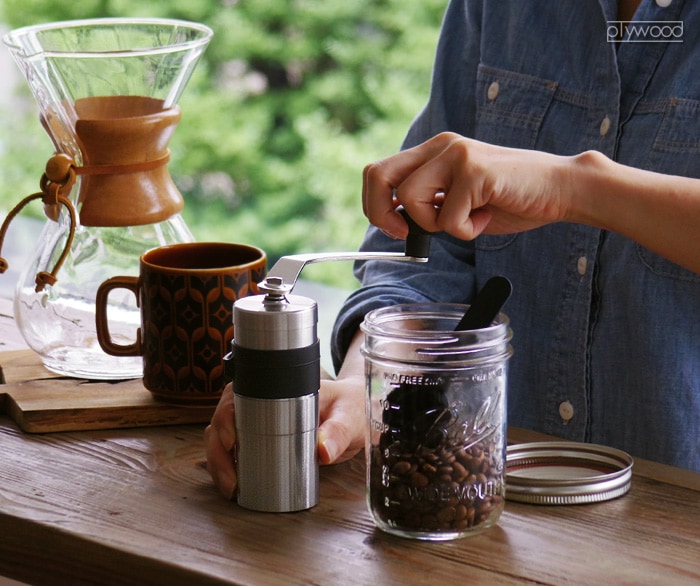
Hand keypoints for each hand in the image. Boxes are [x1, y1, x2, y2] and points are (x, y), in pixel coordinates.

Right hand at [204, 375, 365, 498]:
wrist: (355, 411)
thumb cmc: (350, 406)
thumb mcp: (349, 416)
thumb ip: (338, 432)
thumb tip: (322, 451)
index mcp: (277, 386)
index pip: (238, 395)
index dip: (226, 417)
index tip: (231, 441)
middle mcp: (261, 399)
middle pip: (223, 418)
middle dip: (218, 449)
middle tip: (230, 479)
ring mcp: (258, 418)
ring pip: (222, 435)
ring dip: (219, 460)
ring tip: (230, 486)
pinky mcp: (260, 436)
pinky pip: (234, 448)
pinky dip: (227, 465)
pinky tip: (232, 483)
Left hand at [362, 132, 571, 240]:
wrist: (559, 189)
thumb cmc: (509, 199)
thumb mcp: (458, 199)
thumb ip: (428, 202)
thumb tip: (395, 220)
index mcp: (433, 151)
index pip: (378, 172)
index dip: (375, 205)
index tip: (396, 229)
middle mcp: (440, 146)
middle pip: (378, 175)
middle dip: (382, 214)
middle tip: (406, 234)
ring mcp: (456, 154)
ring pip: (410, 199)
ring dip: (437, 225)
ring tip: (468, 220)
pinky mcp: (474, 170)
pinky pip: (448, 218)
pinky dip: (467, 231)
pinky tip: (488, 216)